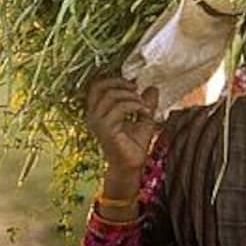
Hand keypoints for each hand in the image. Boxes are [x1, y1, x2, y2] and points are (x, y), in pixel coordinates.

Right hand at [85, 78, 158, 193]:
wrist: (131, 166)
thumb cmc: (133, 144)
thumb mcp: (143, 118)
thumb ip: (146, 102)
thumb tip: (152, 87)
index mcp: (97, 111)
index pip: (96, 86)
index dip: (113, 79)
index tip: (132, 82)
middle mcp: (93, 116)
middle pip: (101, 87)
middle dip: (122, 84)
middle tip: (137, 89)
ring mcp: (97, 123)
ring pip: (111, 96)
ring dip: (131, 97)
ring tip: (143, 105)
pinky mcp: (106, 130)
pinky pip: (119, 108)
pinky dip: (134, 106)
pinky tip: (143, 112)